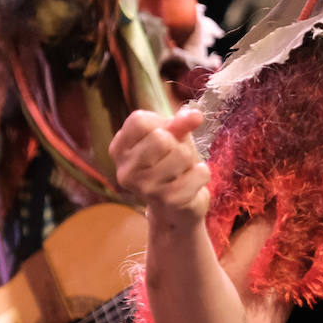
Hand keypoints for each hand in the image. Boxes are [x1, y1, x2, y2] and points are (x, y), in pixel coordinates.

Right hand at [110, 108, 209, 227]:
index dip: (160, 123)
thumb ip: (181, 122)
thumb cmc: (170, 162)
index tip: (163, 135)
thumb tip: (196, 115)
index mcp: (119, 149)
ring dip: (190, 160)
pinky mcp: (168, 201)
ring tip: (181, 170)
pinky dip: (202, 174)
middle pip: (160, 138)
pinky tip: (191, 182)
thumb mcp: (172, 136)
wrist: (176, 206)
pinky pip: (199, 173)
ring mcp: (145, 189)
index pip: (139, 121)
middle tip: (174, 157)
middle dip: (177, 143)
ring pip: (181, 154)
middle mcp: (125, 171)